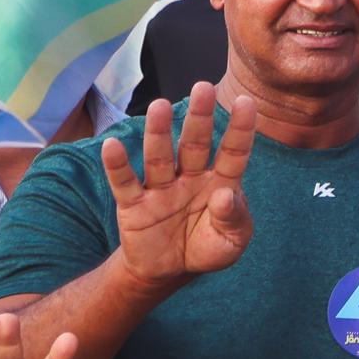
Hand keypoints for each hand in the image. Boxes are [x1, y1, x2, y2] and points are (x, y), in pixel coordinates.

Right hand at [104, 88, 255, 285]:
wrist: (170, 271)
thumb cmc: (207, 248)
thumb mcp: (231, 241)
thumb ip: (233, 218)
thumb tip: (226, 194)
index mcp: (220, 183)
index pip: (233, 152)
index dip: (240, 128)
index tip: (246, 101)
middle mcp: (190, 179)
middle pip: (194, 144)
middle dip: (198, 117)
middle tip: (202, 87)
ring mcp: (161, 189)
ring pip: (160, 157)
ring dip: (158, 133)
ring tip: (159, 106)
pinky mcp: (134, 204)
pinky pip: (124, 182)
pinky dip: (117, 165)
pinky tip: (112, 146)